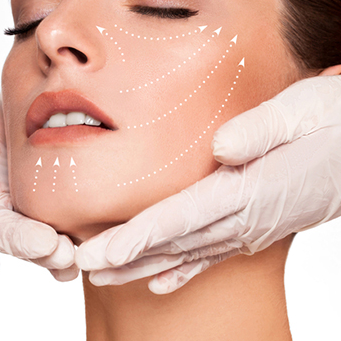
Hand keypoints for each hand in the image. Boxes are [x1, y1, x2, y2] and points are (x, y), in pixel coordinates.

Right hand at [0, 95, 77, 279]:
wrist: (17, 118)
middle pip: (8, 236)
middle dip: (27, 245)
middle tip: (48, 247)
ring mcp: (23, 219)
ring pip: (37, 245)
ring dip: (52, 254)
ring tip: (69, 254)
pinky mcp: (51, 217)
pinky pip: (59, 240)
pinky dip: (70, 251)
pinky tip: (85, 255)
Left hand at [76, 73, 340, 293]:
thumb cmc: (334, 120)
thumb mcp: (303, 111)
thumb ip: (261, 130)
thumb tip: (220, 149)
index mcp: (249, 188)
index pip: (181, 218)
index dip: (138, 237)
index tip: (101, 253)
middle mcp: (246, 217)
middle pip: (174, 242)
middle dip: (125, 256)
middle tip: (81, 266)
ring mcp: (251, 228)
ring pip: (186, 253)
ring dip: (142, 266)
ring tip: (100, 277)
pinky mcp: (255, 227)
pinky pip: (212, 256)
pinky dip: (182, 271)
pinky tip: (157, 285)